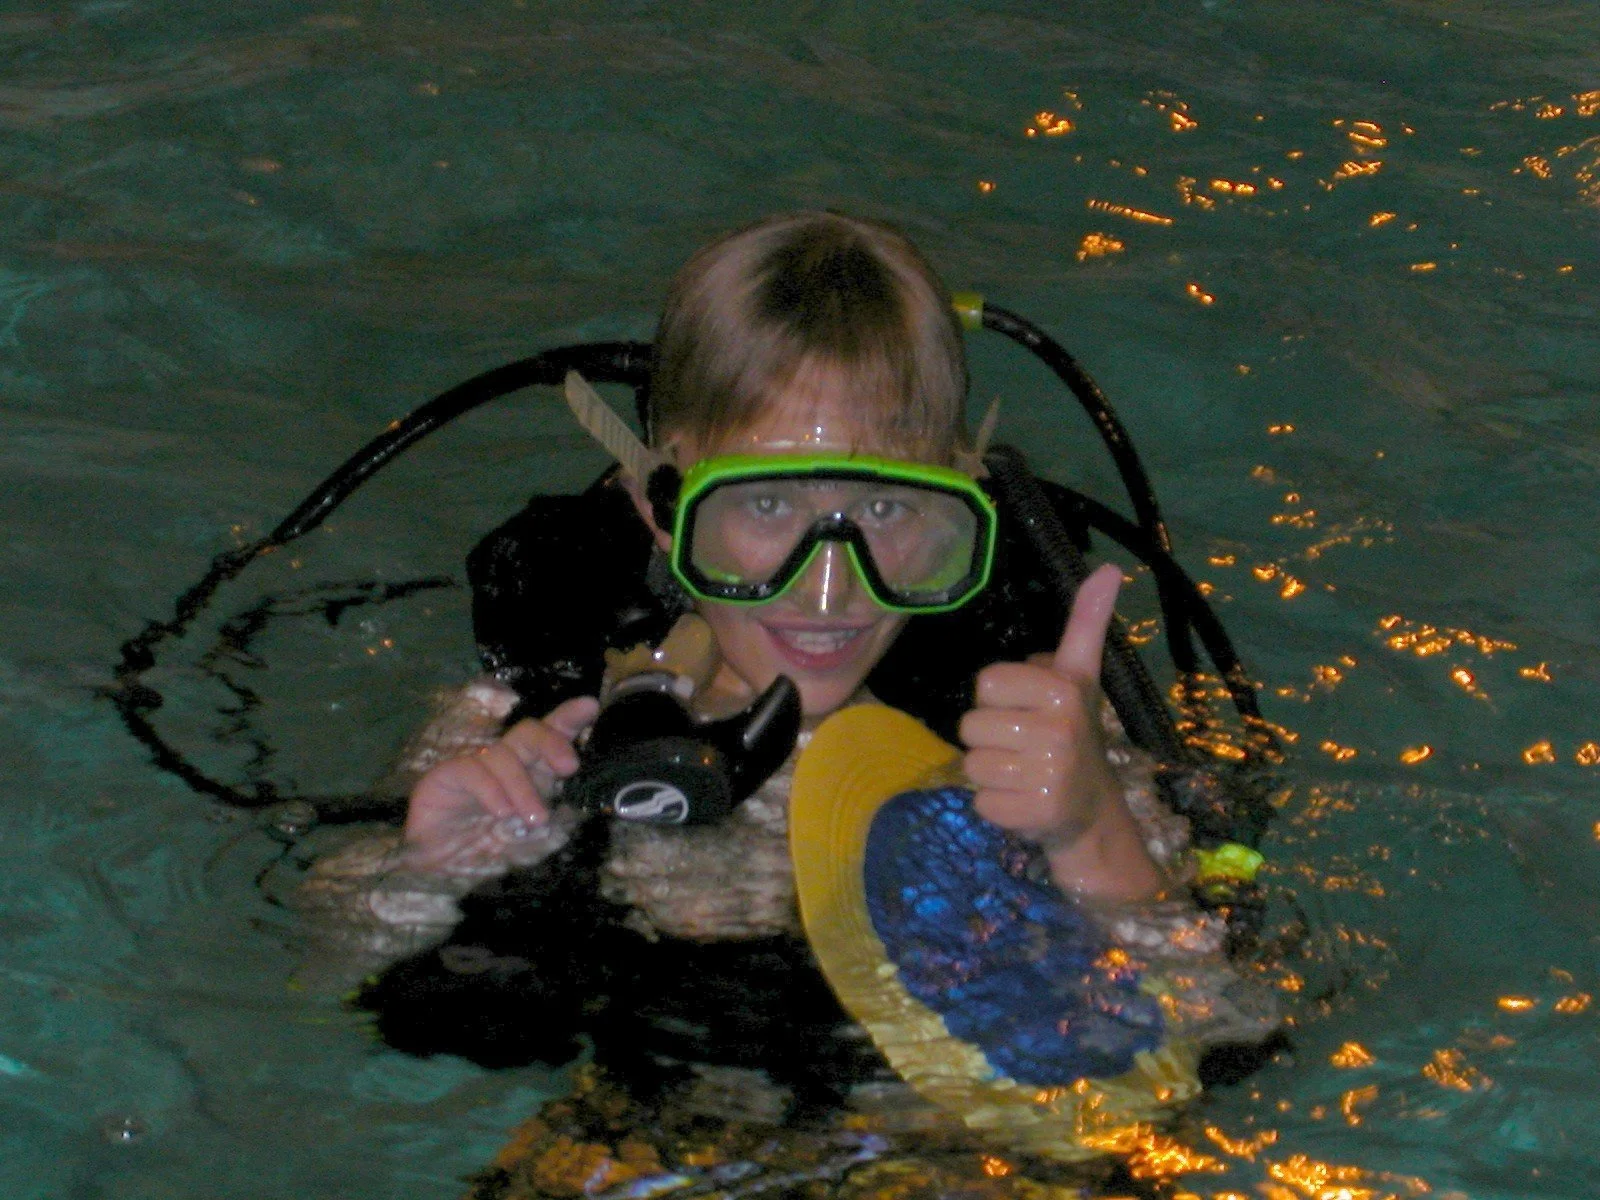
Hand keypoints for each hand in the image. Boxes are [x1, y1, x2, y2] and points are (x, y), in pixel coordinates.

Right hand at [402, 695, 598, 870]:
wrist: (443, 877)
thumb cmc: (490, 856)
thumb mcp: (533, 843)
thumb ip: (555, 824)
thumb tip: (576, 809)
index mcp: (530, 773)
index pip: (550, 737)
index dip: (568, 719)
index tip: (590, 708)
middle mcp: (504, 763)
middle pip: (528, 732)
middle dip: (552, 741)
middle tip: (569, 767)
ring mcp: (474, 766)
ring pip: (503, 754)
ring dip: (523, 787)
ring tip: (534, 820)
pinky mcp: (445, 776)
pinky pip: (471, 769)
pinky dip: (491, 790)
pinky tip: (501, 812)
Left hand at [958, 563, 1163, 898]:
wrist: (1091, 808)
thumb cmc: (1072, 730)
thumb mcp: (1078, 675)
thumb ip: (1085, 623)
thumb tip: (1108, 568)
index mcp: (1064, 689)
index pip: (986, 682)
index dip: (997, 699)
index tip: (1026, 709)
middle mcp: (1061, 730)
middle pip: (970, 726)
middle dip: (988, 738)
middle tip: (1023, 747)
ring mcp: (1050, 775)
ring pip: (972, 764)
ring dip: (990, 772)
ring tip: (1022, 773)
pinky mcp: (1035, 814)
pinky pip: (980, 802)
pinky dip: (995, 804)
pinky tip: (1023, 801)